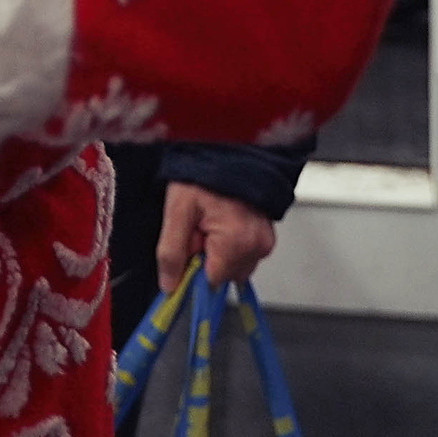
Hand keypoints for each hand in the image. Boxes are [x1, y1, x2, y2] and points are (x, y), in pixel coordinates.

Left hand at [158, 182, 279, 290]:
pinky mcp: (267, 236)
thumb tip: (169, 286)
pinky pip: (245, 254)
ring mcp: (265, 241)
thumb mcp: (176, 210)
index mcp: (237, 241)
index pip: (212, 281)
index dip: (194, 266)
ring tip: (210, 220)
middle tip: (198, 226)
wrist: (226, 150)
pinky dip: (231, 244)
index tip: (187, 246)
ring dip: (219, 251)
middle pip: (224, 274)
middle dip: (207, 256)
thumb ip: (171, 252)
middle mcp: (257, 245)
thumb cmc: (201, 174)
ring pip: (235, 266)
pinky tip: (222, 220)